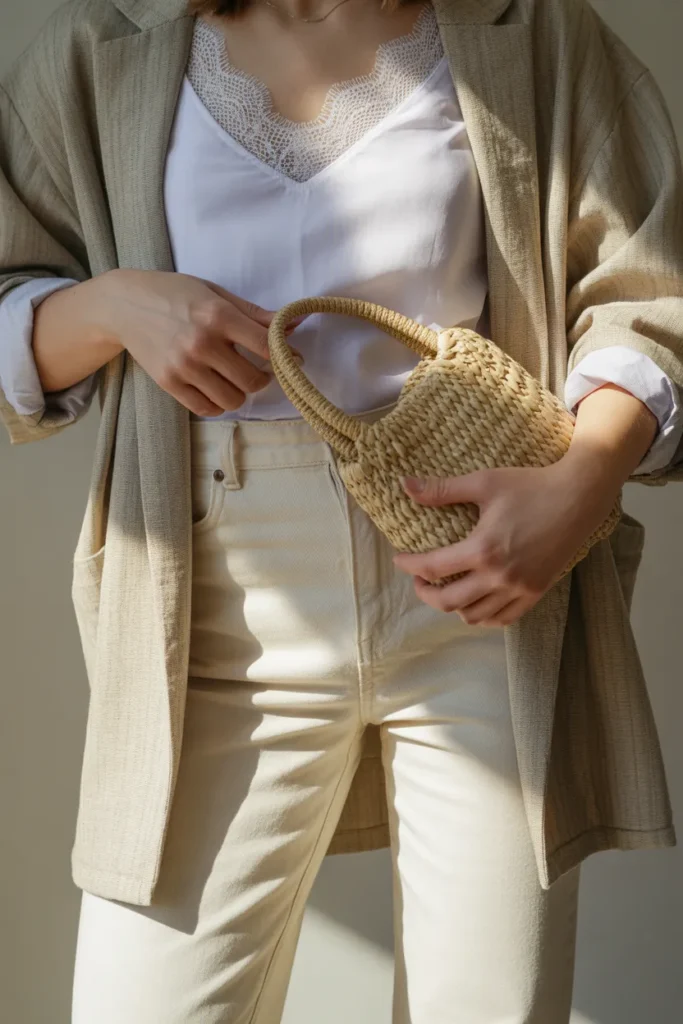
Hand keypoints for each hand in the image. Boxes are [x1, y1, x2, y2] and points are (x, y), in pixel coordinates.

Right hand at [97, 270, 303, 415]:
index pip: (266, 346)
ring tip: (235, 379)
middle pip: (252, 380)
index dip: (286, 357)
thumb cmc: (174, 294)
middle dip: (262, 378)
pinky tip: (217, 388)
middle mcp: (202, 343)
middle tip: (259, 371)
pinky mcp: (169, 383)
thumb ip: (254, 313)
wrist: (124, 305)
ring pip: (233, 399)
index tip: (292, 360)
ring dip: (240, 393)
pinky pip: (207, 408)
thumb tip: (293, 325)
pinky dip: (218, 403)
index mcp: (218, 316)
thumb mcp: (216, 293)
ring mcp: (184, 366)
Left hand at [392, 381, 658, 625]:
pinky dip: (481, 616)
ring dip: (452, 606)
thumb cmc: (530, 485)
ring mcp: (519, 589)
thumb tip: (405, 486)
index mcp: (482, 549)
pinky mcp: (535, 593)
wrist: (578, 497)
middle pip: (448, 601)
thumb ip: (442, 489)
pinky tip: (473, 602)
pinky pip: (502, 619)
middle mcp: (499, 576)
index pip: (433, 568)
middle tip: (418, 579)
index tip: (400, 560)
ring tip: (445, 588)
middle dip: (425, 593)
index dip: (410, 566)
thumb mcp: (484, 482)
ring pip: (473, 616)